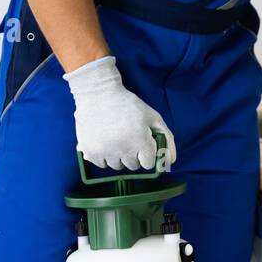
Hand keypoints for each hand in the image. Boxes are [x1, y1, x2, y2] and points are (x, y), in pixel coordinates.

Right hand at [63, 55, 175, 170]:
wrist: (98, 94)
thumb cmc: (129, 105)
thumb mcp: (153, 117)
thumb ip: (167, 138)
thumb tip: (171, 161)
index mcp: (140, 140)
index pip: (149, 163)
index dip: (148, 153)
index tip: (143, 143)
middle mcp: (123, 149)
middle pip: (134, 166)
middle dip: (134, 154)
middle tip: (129, 137)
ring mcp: (105, 152)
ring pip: (118, 166)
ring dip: (119, 156)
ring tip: (116, 137)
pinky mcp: (90, 152)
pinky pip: (102, 165)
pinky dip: (105, 156)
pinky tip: (105, 140)